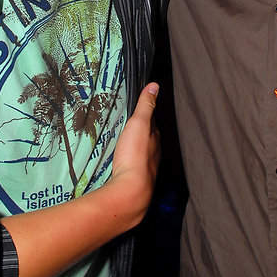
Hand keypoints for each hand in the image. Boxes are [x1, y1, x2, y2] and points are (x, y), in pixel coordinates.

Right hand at [107, 82, 160, 228]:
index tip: (137, 110)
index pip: (152, 124)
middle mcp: (154, 155)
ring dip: (133, 149)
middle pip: (147, 141)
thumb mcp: (139, 124)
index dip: (145, 116)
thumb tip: (154, 86)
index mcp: (155, 140)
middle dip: (139, 134)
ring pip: (140, 155)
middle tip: (127, 127)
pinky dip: (127, 162)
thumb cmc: (135, 155)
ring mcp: (145, 170)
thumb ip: (146, 105)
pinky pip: (131, 168)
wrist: (130, 190)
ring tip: (122, 144)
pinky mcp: (134, 181)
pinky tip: (120, 164)